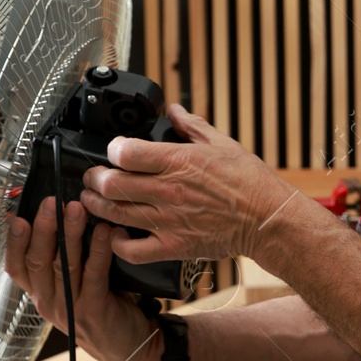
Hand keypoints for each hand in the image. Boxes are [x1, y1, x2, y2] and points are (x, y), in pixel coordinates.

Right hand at [4, 196, 161, 360]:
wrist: (128, 347)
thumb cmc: (100, 307)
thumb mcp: (72, 286)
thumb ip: (62, 259)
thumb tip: (60, 215)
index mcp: (39, 294)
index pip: (15, 266)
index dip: (13, 241)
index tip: (16, 214)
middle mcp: (48, 302)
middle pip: (37, 261)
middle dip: (44, 228)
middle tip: (52, 201)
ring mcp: (70, 308)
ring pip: (63, 265)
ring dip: (70, 234)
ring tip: (77, 208)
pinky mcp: (94, 311)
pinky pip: (94, 275)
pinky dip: (98, 251)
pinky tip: (104, 231)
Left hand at [79, 103, 299, 268]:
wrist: (267, 219)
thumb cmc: (249, 182)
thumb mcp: (222, 144)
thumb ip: (192, 126)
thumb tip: (174, 110)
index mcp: (178, 161)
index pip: (125, 152)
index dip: (112, 149)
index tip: (114, 150)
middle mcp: (168, 191)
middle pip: (111, 183)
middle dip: (95, 177)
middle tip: (93, 175)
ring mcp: (168, 221)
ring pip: (115, 213)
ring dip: (96, 205)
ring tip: (93, 199)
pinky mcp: (173, 246)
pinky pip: (132, 249)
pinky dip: (117, 242)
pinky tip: (116, 234)